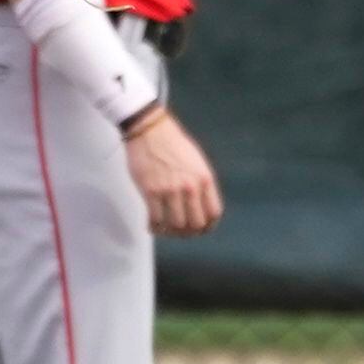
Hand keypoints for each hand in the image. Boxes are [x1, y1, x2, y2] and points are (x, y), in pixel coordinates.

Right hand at [123, 110, 222, 236]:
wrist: (150, 130)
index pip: (213, 213)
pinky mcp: (151, 191)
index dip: (208, 227)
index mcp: (205, 179)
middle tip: (179, 232)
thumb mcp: (196, 162)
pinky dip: (154, 227)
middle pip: (195, 224)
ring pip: (175, 225)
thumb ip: (200, 184)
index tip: (199, 229)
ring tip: (164, 229)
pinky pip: (155, 219)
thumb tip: (200, 207)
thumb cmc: (173, 144)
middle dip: (188, 232)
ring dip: (170, 232)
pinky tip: (151, 225)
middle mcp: (190, 187)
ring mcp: (170, 190)